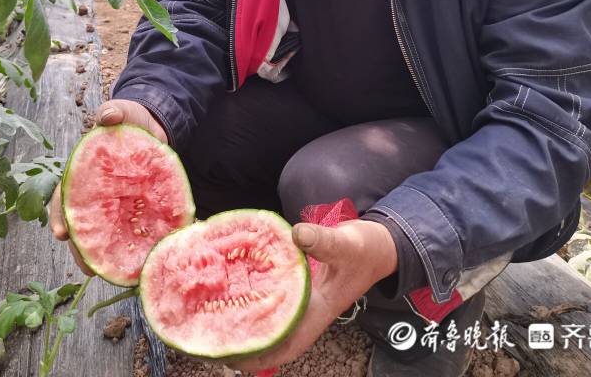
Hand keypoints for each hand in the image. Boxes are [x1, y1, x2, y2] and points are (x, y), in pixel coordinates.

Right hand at [48, 99, 168, 275]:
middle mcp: (95, 191)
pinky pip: (129, 228)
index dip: (60, 216)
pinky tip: (134, 260)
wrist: (153, 126)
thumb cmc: (129, 121)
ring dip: (100, 254)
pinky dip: (129, 244)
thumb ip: (113, 113)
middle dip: (80, 247)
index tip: (61, 234)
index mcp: (84, 171)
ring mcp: (115, 202)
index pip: (64, 196)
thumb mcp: (122, 113)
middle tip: (85, 267)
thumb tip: (108, 116)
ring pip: (101, 232)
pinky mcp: (136, 207)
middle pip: (81, 223)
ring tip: (104, 273)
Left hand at [226, 219, 397, 372]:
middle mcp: (308, 310)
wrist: (380, 246)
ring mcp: (303, 299)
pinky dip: (255, 296)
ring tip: (212, 316)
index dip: (262, 356)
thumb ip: (324, 241)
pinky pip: (274, 298)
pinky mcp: (299, 285)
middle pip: (272, 337)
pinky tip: (234, 288)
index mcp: (318, 310)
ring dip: (246, 321)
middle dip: (243, 342)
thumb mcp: (347, 244)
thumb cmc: (366, 250)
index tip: (232, 357)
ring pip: (271, 319)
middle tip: (210, 336)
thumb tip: (297, 234)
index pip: (288, 344)